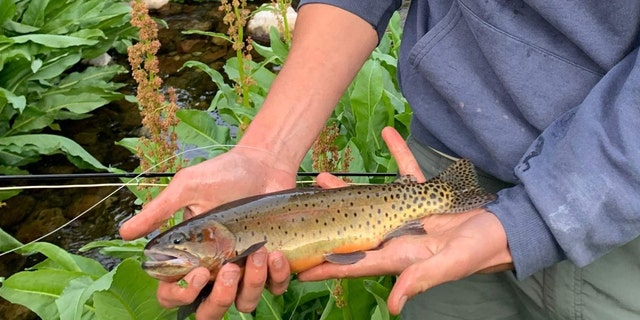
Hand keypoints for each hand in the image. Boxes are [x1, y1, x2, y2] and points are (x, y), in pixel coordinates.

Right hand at [119, 146, 294, 317]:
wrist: (263, 163)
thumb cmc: (223, 174)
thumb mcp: (188, 189)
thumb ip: (159, 211)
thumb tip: (124, 233)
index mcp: (191, 257)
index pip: (174, 294)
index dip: (181, 294)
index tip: (198, 272)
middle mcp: (216, 269)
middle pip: (210, 312)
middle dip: (220, 298)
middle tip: (230, 269)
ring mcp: (245, 269)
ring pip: (244, 303)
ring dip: (252, 284)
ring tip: (259, 252)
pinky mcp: (273, 264)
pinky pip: (276, 287)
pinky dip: (277, 276)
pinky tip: (276, 253)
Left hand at [297, 127, 513, 314]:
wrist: (506, 230)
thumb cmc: (481, 251)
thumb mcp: (451, 264)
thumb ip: (421, 279)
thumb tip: (394, 305)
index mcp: (400, 254)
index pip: (357, 261)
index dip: (330, 266)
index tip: (302, 267)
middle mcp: (399, 235)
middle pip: (355, 227)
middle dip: (329, 219)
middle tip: (305, 206)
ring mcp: (410, 213)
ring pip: (373, 199)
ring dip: (350, 188)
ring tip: (326, 175)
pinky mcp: (426, 195)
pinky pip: (407, 171)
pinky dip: (398, 153)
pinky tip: (388, 133)